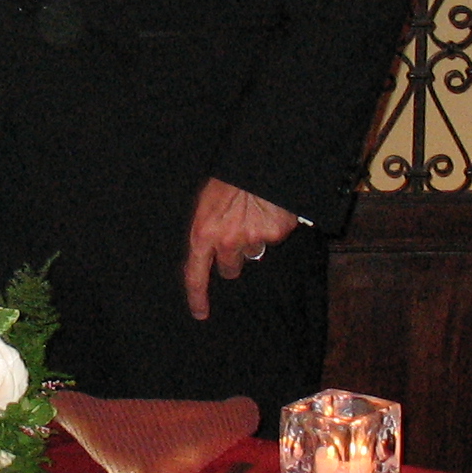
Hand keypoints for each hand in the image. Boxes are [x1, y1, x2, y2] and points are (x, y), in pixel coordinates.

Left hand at [182, 179, 297, 321]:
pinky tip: (270, 206)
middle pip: (230, 268)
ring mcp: (253, 239)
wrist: (259, 159)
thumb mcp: (207, 201)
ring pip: (254, 251)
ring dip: (253, 238)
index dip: (197, 296)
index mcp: (203, 232)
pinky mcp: (276, 233)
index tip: (200, 312)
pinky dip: (273, 225)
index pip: (195, 274)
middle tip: (236, 236)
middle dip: (233, 258)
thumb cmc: (229, 176)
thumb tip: (213, 247)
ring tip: (254, 210)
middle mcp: (227, 242)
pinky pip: (274, 237)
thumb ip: (208, 228)